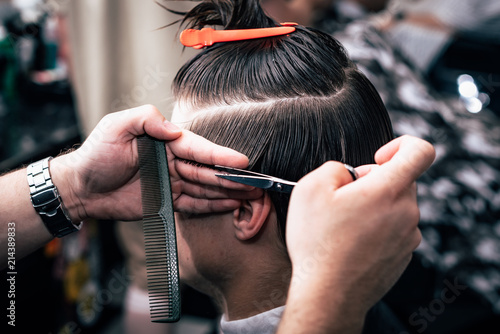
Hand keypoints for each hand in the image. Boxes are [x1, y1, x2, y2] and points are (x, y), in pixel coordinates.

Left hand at [51, 105, 259, 221]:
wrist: (81, 187)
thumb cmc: (96, 154)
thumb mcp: (116, 127)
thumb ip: (146, 119)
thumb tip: (174, 129)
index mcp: (164, 141)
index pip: (197, 148)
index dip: (220, 155)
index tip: (241, 162)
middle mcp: (172, 161)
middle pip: (207, 169)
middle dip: (231, 176)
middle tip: (255, 182)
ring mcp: (171, 182)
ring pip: (205, 187)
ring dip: (227, 191)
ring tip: (250, 195)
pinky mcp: (167, 201)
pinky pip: (193, 203)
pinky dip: (211, 205)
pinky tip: (229, 205)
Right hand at [281, 135, 434, 332]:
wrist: (328, 295)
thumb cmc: (318, 243)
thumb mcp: (310, 188)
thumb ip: (335, 167)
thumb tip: (348, 174)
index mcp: (388, 191)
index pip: (420, 151)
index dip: (400, 145)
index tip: (378, 158)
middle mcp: (406, 212)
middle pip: (401, 180)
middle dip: (374, 181)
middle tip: (344, 199)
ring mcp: (408, 237)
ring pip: (395, 206)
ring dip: (373, 207)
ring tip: (344, 226)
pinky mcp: (403, 255)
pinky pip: (394, 229)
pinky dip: (376, 228)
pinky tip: (351, 243)